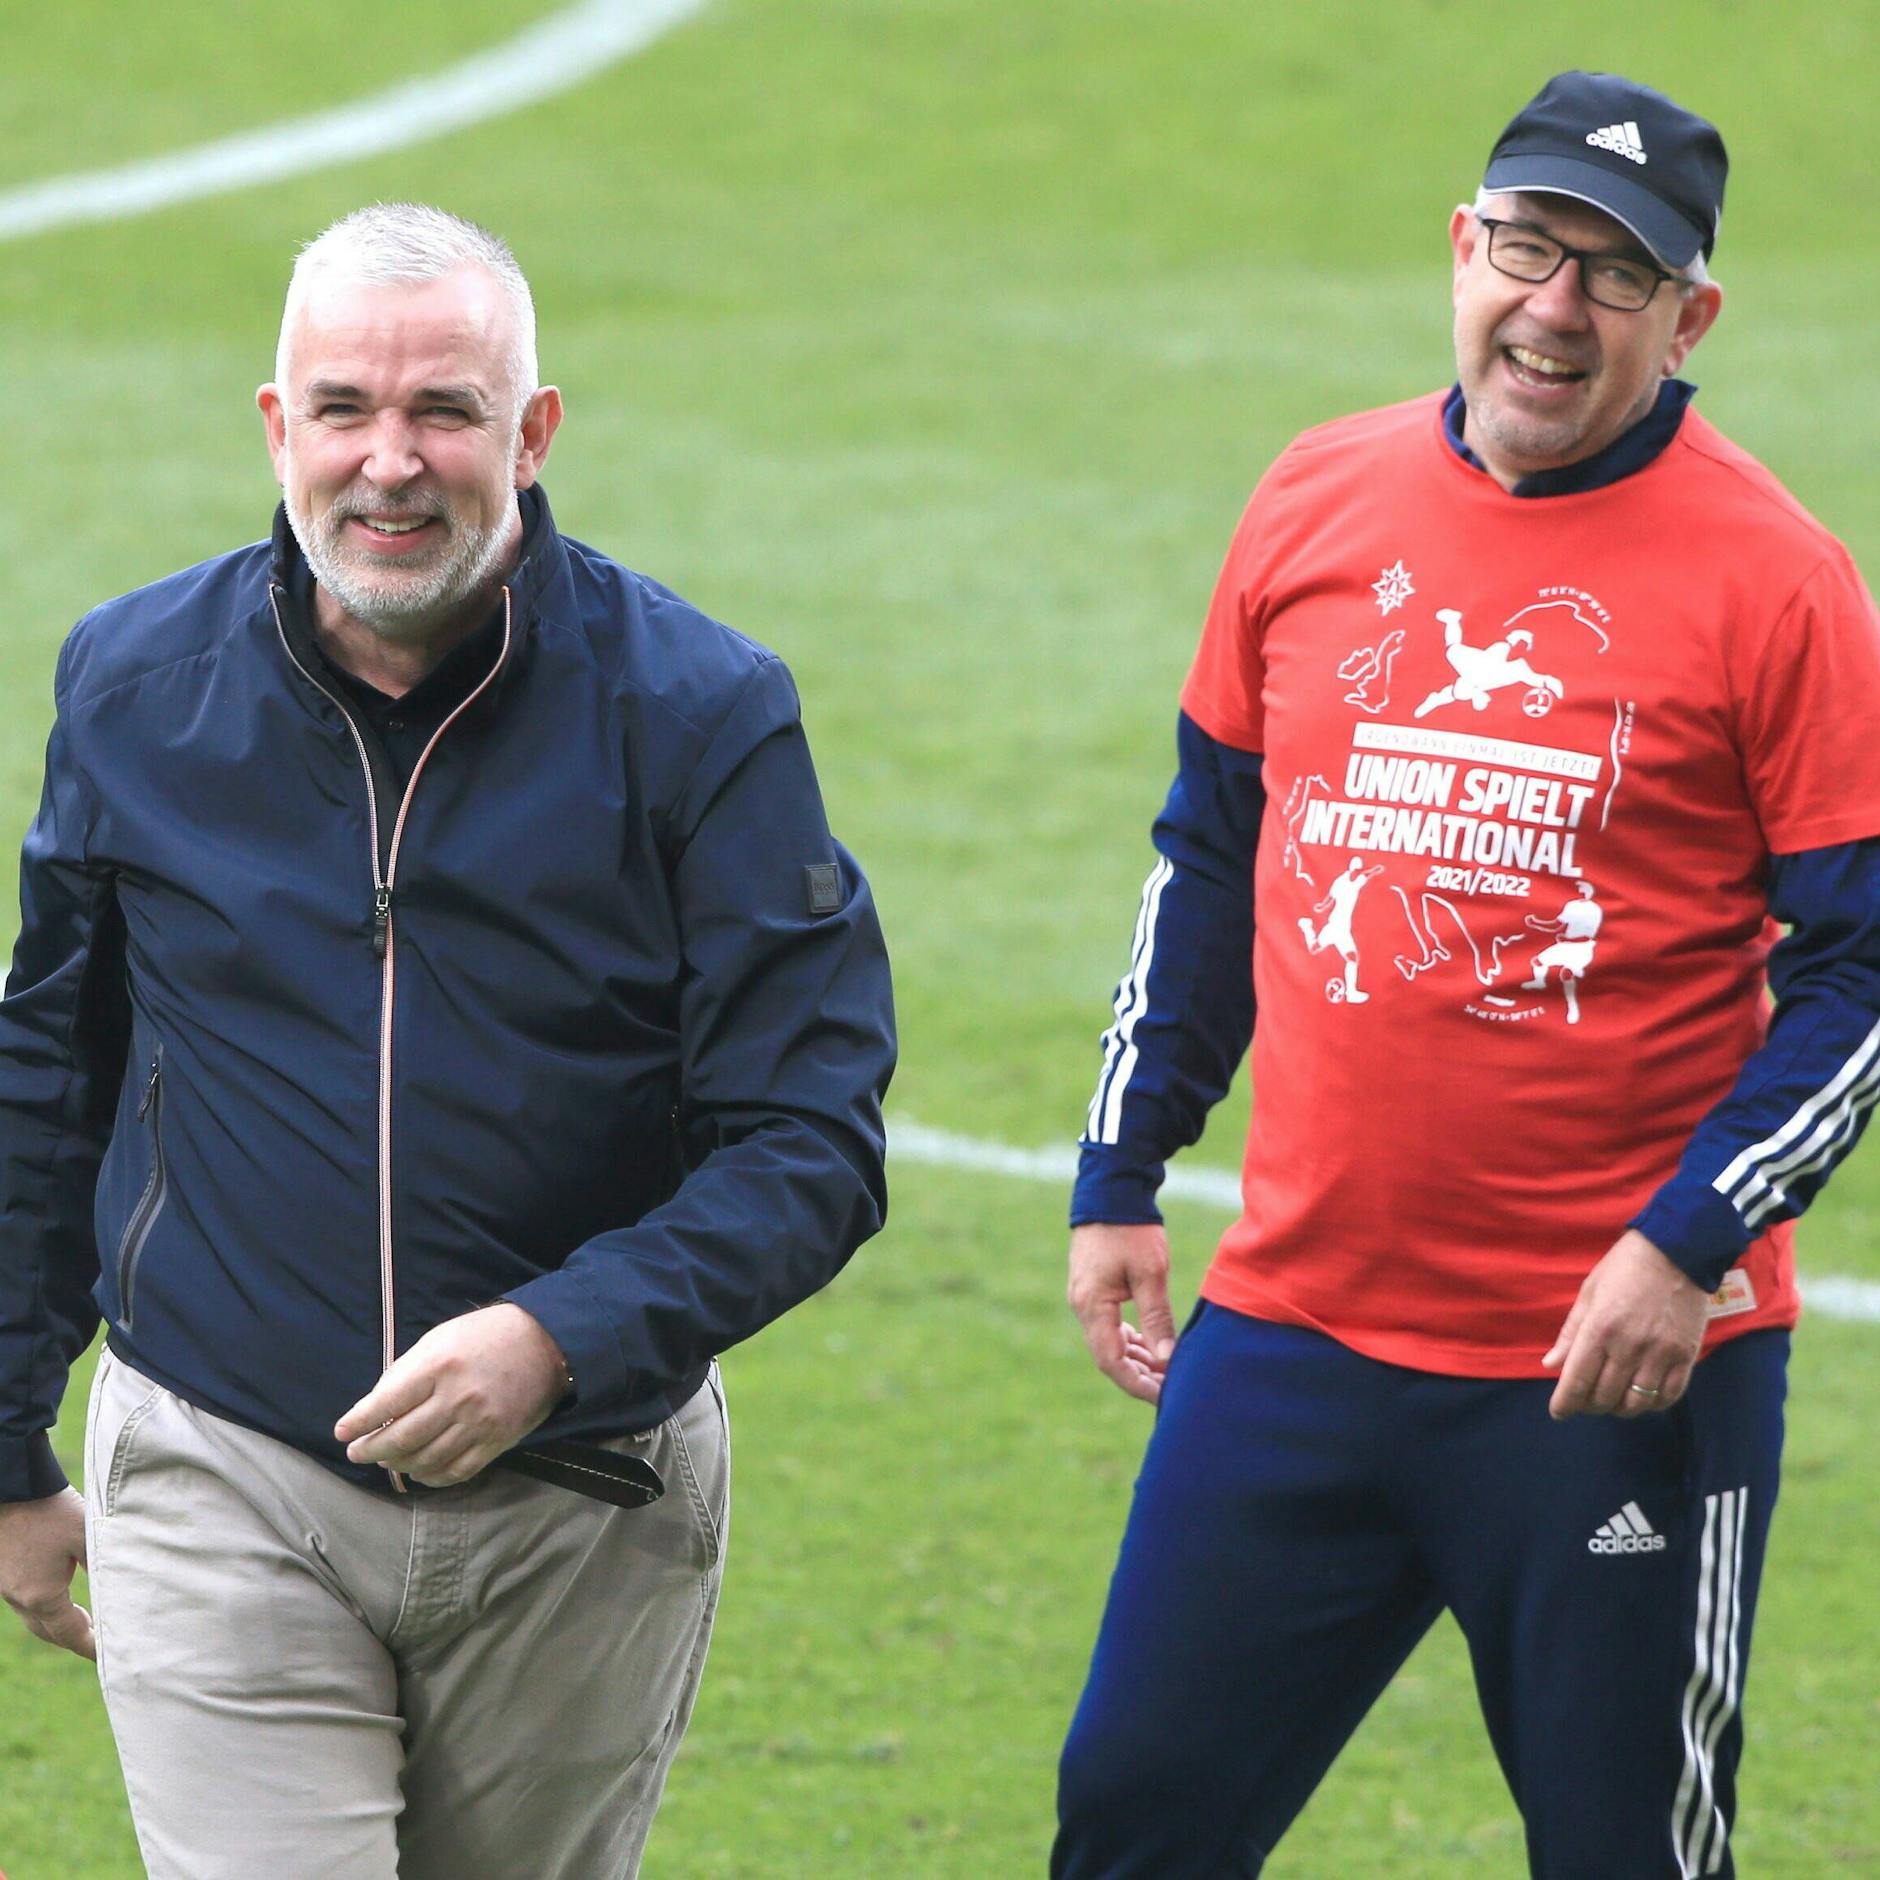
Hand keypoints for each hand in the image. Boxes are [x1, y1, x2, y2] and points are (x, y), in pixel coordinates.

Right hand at [0, 1486, 94, 1659]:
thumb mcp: (85, 1534)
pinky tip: (56, 1595)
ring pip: (34, 1617)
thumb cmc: (48, 1509)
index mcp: (41, 1596)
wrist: (7, 1485)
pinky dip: (43, 1607)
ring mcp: (5, 1586)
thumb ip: (101, 1562)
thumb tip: (120, 1585)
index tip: (108, 1656)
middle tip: (99, 1643)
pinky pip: (24, 1601)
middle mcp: (18, 1598)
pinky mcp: (1, 1571)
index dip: (91, 1646)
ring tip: (84, 1622)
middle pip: (49, 1632)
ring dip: (57, 1624)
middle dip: (74, 1639)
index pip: (71, 1633)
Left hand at [334, 1304, 571, 1485]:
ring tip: (386, 1461)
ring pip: (426, 1459)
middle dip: (371, 1450)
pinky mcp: (498, 1441)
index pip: (387, 1402)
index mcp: (440, 1365)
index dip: (359, 1421)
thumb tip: (376, 1406)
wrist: (547, 1342)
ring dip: (398, 1465)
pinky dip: (432, 1477)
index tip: (341, 1432)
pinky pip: (457, 1470)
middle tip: (356, 1453)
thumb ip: (408, 1370)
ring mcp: (480, 1423)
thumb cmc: (486, 1334)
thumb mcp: (441, 1337)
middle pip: (402, 1437)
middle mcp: (458, 1397)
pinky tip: (419, 1472)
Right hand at [1068, 1222, 1177, 1403]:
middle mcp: (1082, 1305)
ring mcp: (1084, 1297)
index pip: (1111, 1362)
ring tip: (1165, 1371)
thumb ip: (1157, 1318)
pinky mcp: (1092, 1288)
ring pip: (1108, 1342)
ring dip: (1135, 1359)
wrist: (1111, 1190)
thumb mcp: (1150, 1273)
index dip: (1137, 1384)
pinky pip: (1108, 1325)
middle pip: (1107, 1356)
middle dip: (1139, 1376)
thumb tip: (1167, 1360)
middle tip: (1170, 1389)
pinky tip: (1150, 1345)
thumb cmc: (1132, 1230)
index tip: (1165, 1396)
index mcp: (1092, 1305)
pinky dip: (1129, 1339)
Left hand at [1542, 1229, 1707, 1419]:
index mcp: (1600, 1328)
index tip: (1558, 1412)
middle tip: (1584, 1401)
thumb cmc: (1623, 1269)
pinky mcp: (1687, 1356)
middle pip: (1605, 1397)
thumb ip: (1570, 1333)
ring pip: (1636, 1403)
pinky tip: (1642, 1396)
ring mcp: (1661, 1354)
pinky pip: (1669, 1396)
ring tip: (1611, 1400)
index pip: (1577, 1380)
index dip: (1565, 1403)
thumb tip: (1551, 1365)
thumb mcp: (1588, 1293)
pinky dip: (1652, 1404)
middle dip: (1589, 1405)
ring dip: (1619, 1408)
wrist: (1677, 1252)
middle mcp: (1630, 1346)